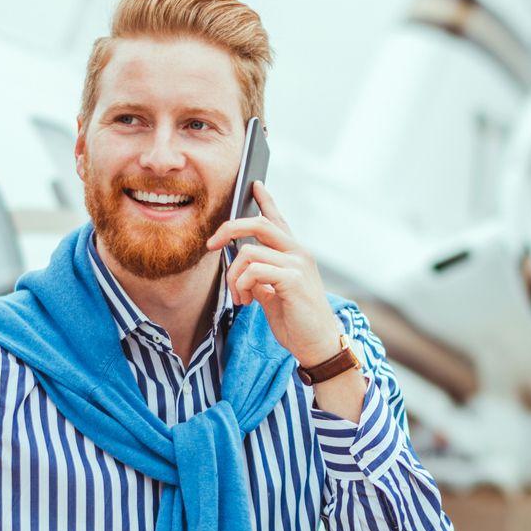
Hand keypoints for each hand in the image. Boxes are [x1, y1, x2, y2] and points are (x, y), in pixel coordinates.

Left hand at [203, 182, 339, 365]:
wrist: (318, 345)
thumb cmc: (298, 322)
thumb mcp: (274, 295)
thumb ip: (262, 278)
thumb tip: (244, 270)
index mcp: (294, 254)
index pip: (278, 220)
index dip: (265, 200)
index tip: (255, 184)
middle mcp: (298, 253)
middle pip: (259, 223)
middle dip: (229, 229)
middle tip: (211, 244)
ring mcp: (297, 264)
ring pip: (249, 252)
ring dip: (233, 277)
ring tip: (239, 297)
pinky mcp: (293, 279)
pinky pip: (254, 270)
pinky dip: (242, 285)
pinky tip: (247, 301)